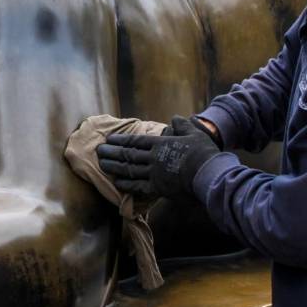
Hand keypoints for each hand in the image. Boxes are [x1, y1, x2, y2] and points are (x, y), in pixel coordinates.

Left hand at [98, 115, 220, 198]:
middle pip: (128, 155)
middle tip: (98, 151)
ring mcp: (154, 174)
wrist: (208, 174)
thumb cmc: (203, 152)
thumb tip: (175, 117)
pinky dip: (126, 184)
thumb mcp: (193, 133)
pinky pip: (138, 186)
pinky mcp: (158, 188)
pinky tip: (117, 182)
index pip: (136, 141)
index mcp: (160, 143)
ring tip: (101, 164)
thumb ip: (182, 125)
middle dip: (112, 152)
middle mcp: (153, 158)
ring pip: (129, 170)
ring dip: (114, 167)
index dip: (121, 140)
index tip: (109, 139)